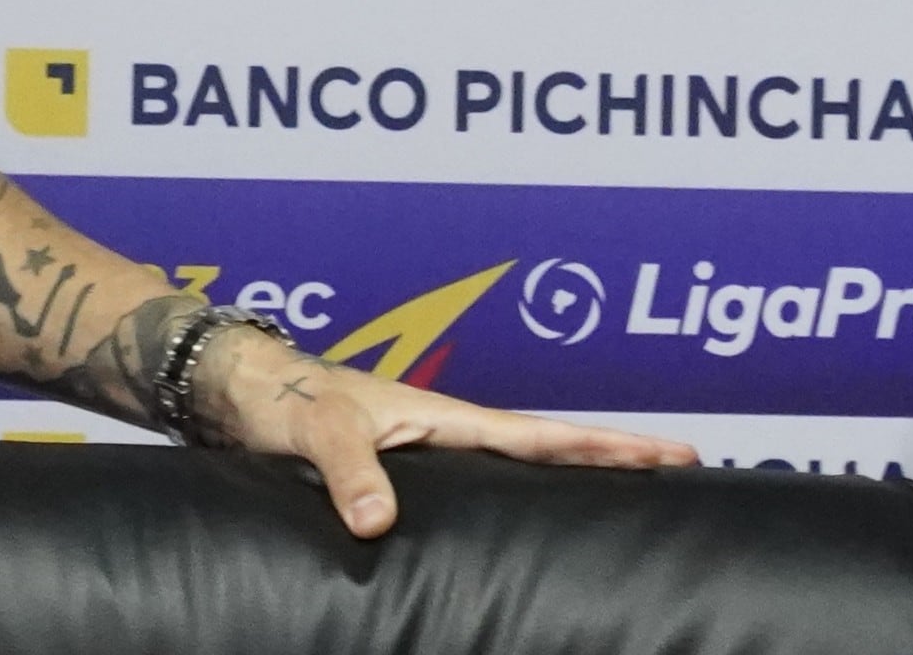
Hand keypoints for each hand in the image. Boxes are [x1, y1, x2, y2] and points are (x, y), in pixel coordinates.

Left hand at [200, 325, 698, 538]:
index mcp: (442, 416)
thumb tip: (378, 524)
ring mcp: (423, 448)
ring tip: (626, 497)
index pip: (542, 434)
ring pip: (512, 464)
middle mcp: (443, 430)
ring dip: (567, 473)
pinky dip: (512, 493)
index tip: (675, 453)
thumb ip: (350, 471)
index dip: (607, 446)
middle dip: (613, 456)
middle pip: (545, 446)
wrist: (231, 388)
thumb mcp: (318, 431)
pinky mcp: (396, 468)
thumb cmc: (276, 395)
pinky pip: (472, 485)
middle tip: (681, 468)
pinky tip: (526, 521)